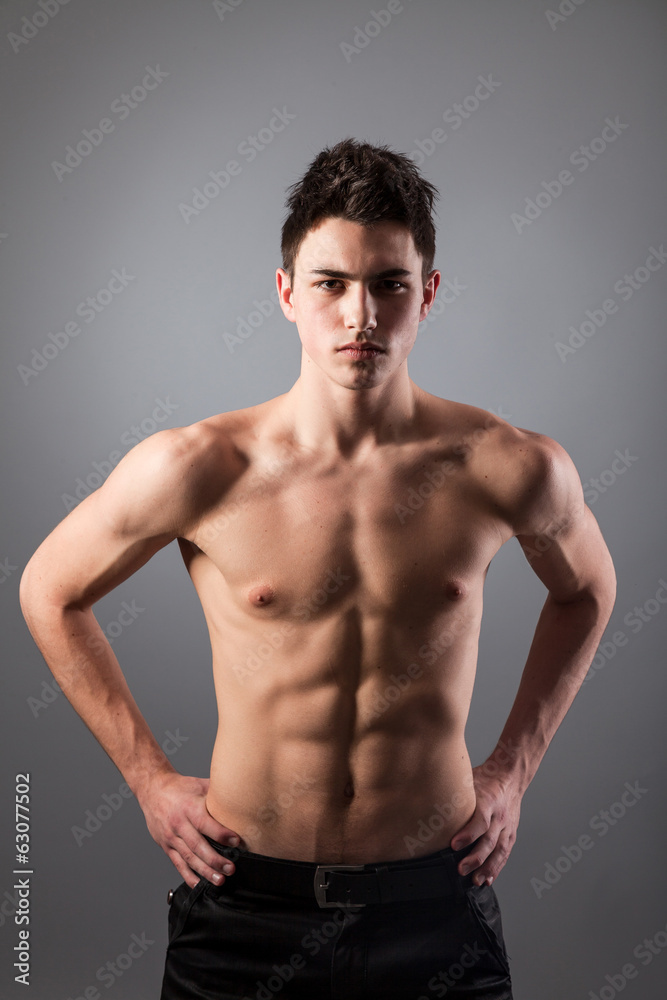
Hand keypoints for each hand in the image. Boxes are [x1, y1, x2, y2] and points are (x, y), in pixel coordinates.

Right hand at [137, 771, 242, 887]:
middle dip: (215, 859)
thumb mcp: (199, 785)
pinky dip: (188, 876)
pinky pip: (178, 864)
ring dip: (205, 871)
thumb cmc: (180, 787)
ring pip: (189, 858)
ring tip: (219, 880)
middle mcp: (179, 824)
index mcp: (189, 807)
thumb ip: (218, 793)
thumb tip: (241, 793)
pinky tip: (199, 884)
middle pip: (197, 845)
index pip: (205, 823)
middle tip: (230, 868)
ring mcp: (171, 837)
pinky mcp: (166, 846)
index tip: (236, 842)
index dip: (221, 834)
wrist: (153, 790)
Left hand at [449, 762, 521, 885]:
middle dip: (476, 858)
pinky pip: (505, 853)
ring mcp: (507, 826)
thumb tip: (428, 796)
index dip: (468, 834)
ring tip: (475, 880)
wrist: (510, 777)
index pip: (480, 820)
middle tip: (461, 869)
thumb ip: (454, 791)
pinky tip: (488, 879)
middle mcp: (499, 816)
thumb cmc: (486, 778)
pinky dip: (497, 867)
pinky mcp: (511, 834)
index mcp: (489, 801)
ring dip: (487, 868)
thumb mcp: (470, 779)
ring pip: (499, 851)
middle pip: (489, 840)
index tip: (453, 845)